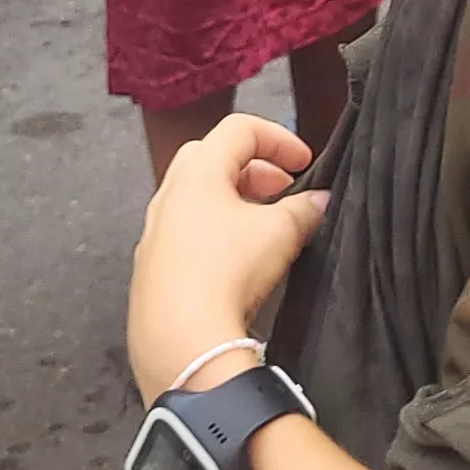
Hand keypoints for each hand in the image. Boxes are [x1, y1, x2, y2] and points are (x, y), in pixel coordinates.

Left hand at [126, 114, 326, 403]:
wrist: (180, 339)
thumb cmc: (224, 274)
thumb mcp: (281, 233)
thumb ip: (304, 209)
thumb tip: (318, 202)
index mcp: (197, 174)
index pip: (239, 130)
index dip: (278, 139)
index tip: (303, 162)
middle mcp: (168, 197)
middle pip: (212, 159)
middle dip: (253, 169)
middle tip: (283, 190)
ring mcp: (154, 233)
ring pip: (196, 200)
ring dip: (233, 203)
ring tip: (264, 228)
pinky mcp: (151, 269)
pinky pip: (185, 236)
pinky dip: (214, 235)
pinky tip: (236, 263)